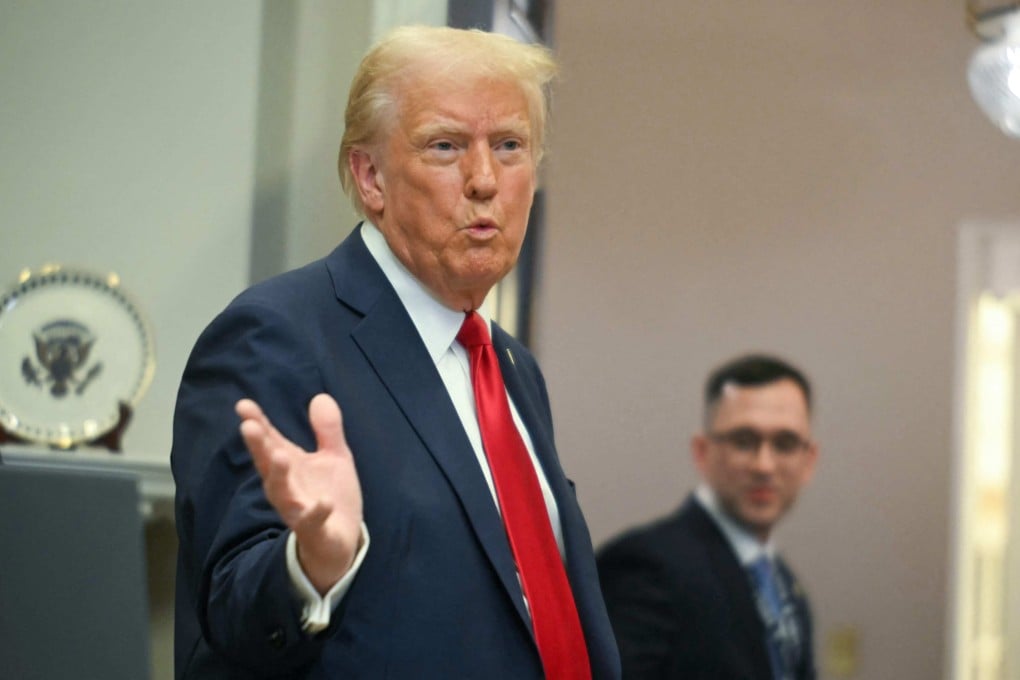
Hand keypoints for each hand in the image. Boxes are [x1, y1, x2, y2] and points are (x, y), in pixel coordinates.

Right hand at [236, 394, 363, 593]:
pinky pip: (313, 522)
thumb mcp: (334, 457)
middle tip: (248, 426)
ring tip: (280, 456)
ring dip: (279, 476)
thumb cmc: (328, 495)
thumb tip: (320, 396)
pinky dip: (316, 512)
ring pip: (282, 494)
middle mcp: (287, 486)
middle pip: (268, 465)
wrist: (339, 542)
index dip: (257, 423)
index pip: (270, 441)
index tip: (243, 405)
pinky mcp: (315, 530)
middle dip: (259, 446)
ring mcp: (298, 509)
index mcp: (290, 466)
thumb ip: (327, 430)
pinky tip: (323, 502)